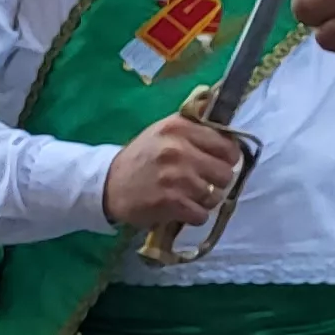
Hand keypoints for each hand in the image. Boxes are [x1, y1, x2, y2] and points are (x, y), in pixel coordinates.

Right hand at [101, 110, 249, 229]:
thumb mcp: (163, 131)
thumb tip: (225, 119)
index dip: (225, 157)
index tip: (214, 162)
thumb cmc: (141, 157)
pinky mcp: (170, 202)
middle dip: (215, 181)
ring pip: (215, 196)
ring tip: (186, 195)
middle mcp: (178, 149)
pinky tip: (180, 208)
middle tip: (200, 181)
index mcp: (179, 128)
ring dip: (204, 200)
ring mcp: (175, 177)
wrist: (107, 184)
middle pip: (225, 173)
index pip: (227, 146)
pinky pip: (201, 215)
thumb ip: (194, 126)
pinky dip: (193, 215)